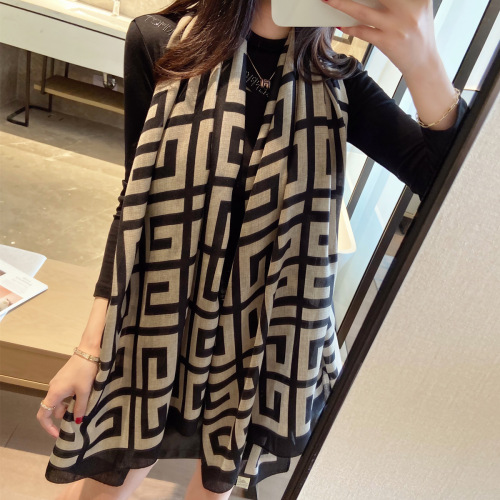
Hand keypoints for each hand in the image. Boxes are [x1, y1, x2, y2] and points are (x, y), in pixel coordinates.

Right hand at [36, 353, 98, 437]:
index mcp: (54, 393)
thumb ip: (80, 407)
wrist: (88, 351)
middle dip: (65, 415)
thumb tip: (77, 421)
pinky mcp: (64, 378)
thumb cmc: (85, 371)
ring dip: (70, 405)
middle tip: (80, 417)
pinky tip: (84, 396)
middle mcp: (53, 388)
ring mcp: (58, 382)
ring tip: (85, 405)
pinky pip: (65, 393)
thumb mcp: (84, 391)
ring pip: (61, 401)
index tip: (57, 434)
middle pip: (54, 408)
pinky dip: (72, 398)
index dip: (48, 427)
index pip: (43, 415)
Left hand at [323, 0, 437, 76]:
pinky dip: (349, 28)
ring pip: (362, 12)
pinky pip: (362, 32)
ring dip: (342, 4)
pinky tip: (340, 24)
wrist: (423, 63)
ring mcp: (396, 27)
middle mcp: (408, 10)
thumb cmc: (417, 33)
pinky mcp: (386, 42)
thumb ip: (400, 0)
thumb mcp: (418, 9)